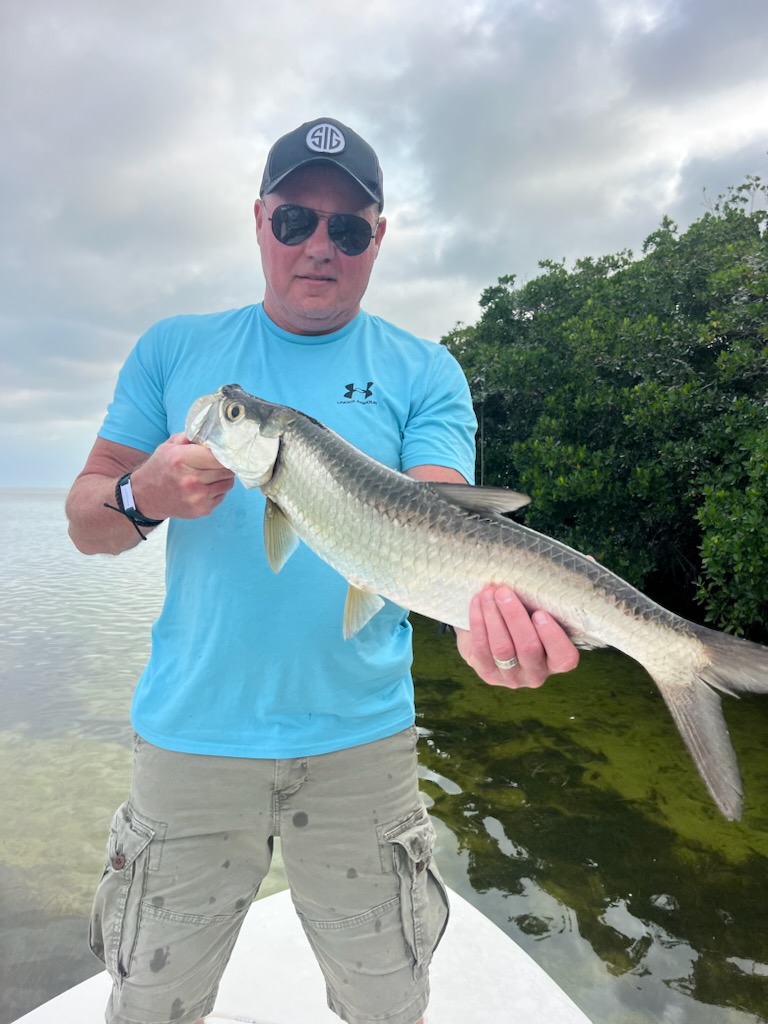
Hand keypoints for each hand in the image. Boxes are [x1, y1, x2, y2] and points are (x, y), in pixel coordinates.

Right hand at [130, 433, 234, 519]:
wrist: (145, 497)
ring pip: (228, 483)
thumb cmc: (159, 468)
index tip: (224, 450)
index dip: (224, 451)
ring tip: (214, 473)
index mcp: (181, 460)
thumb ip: (190, 437)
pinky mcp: (202, 510)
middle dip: (226, 463)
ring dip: (225, 477)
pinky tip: (207, 486)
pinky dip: (219, 489)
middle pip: (226, 469)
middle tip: (221, 461)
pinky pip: (222, 495)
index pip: (217, 455)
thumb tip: (212, 433)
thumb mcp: (168, 446)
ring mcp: (197, 497)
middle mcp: (190, 480)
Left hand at [455, 585, 579, 688]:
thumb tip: (587, 560)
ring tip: (488, 592)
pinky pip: (481, 649)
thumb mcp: (546, 604)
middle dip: (515, 617)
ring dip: (493, 616)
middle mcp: (536, 673)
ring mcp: (510, 676)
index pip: (564, 657)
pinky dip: (478, 623)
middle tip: (504, 591)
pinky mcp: (486, 673)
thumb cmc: (528, 614)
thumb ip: (565, 587)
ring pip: (502, 648)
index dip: (553, 637)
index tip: (540, 612)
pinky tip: (477, 602)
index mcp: (557, 659)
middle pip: (528, 648)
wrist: (494, 630)